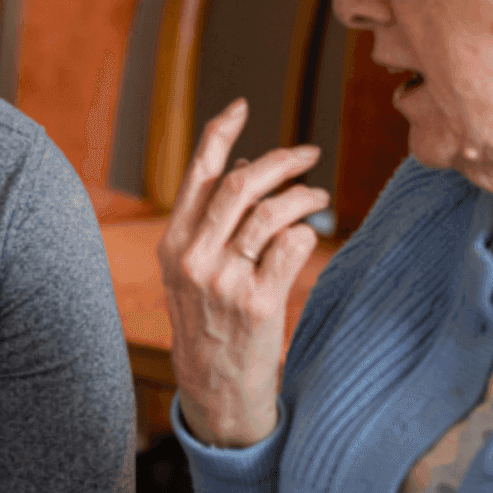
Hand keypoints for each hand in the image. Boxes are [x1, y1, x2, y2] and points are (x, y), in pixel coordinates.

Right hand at [156, 97, 327, 447]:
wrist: (215, 387)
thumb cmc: (207, 319)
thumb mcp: (192, 267)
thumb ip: (211, 218)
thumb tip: (243, 162)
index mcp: (174, 240)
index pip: (198, 171)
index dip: (220, 131)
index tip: (242, 105)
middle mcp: (194, 255)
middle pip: (240, 182)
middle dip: (279, 160)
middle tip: (307, 154)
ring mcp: (224, 280)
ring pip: (269, 211)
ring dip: (301, 196)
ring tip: (318, 197)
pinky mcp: (258, 303)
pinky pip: (289, 247)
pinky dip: (303, 232)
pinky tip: (307, 235)